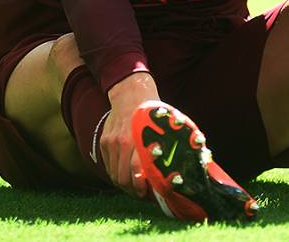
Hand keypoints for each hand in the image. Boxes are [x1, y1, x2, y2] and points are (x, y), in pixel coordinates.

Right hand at [100, 72, 159, 197]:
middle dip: (132, 190)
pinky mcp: (104, 142)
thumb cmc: (152, 111)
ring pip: (114, 174)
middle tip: (143, 194)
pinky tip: (126, 177)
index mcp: (137, 138)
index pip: (135, 170)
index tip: (149, 193)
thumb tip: (185, 163)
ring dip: (124, 185)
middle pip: (123, 177)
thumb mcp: (164, 125)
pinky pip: (108, 166)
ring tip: (135, 188)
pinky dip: (116, 175)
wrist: (130, 93)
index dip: (142, 186)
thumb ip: (170, 145)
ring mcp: (110, 142)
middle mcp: (121, 142)